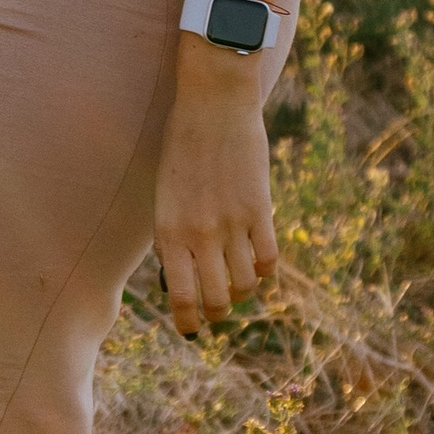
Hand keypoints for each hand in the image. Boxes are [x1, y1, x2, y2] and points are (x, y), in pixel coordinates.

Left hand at [151, 39, 278, 335]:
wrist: (212, 104)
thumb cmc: (182, 147)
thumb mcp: (165, 194)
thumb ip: (174, 234)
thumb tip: (182, 274)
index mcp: (169, 232)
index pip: (180, 296)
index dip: (187, 321)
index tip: (190, 329)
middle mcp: (199, 234)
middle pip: (215, 299)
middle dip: (217, 312)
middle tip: (217, 310)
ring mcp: (232, 223)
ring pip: (244, 284)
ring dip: (242, 292)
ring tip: (238, 286)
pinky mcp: (260, 209)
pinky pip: (268, 258)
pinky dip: (265, 269)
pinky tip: (259, 263)